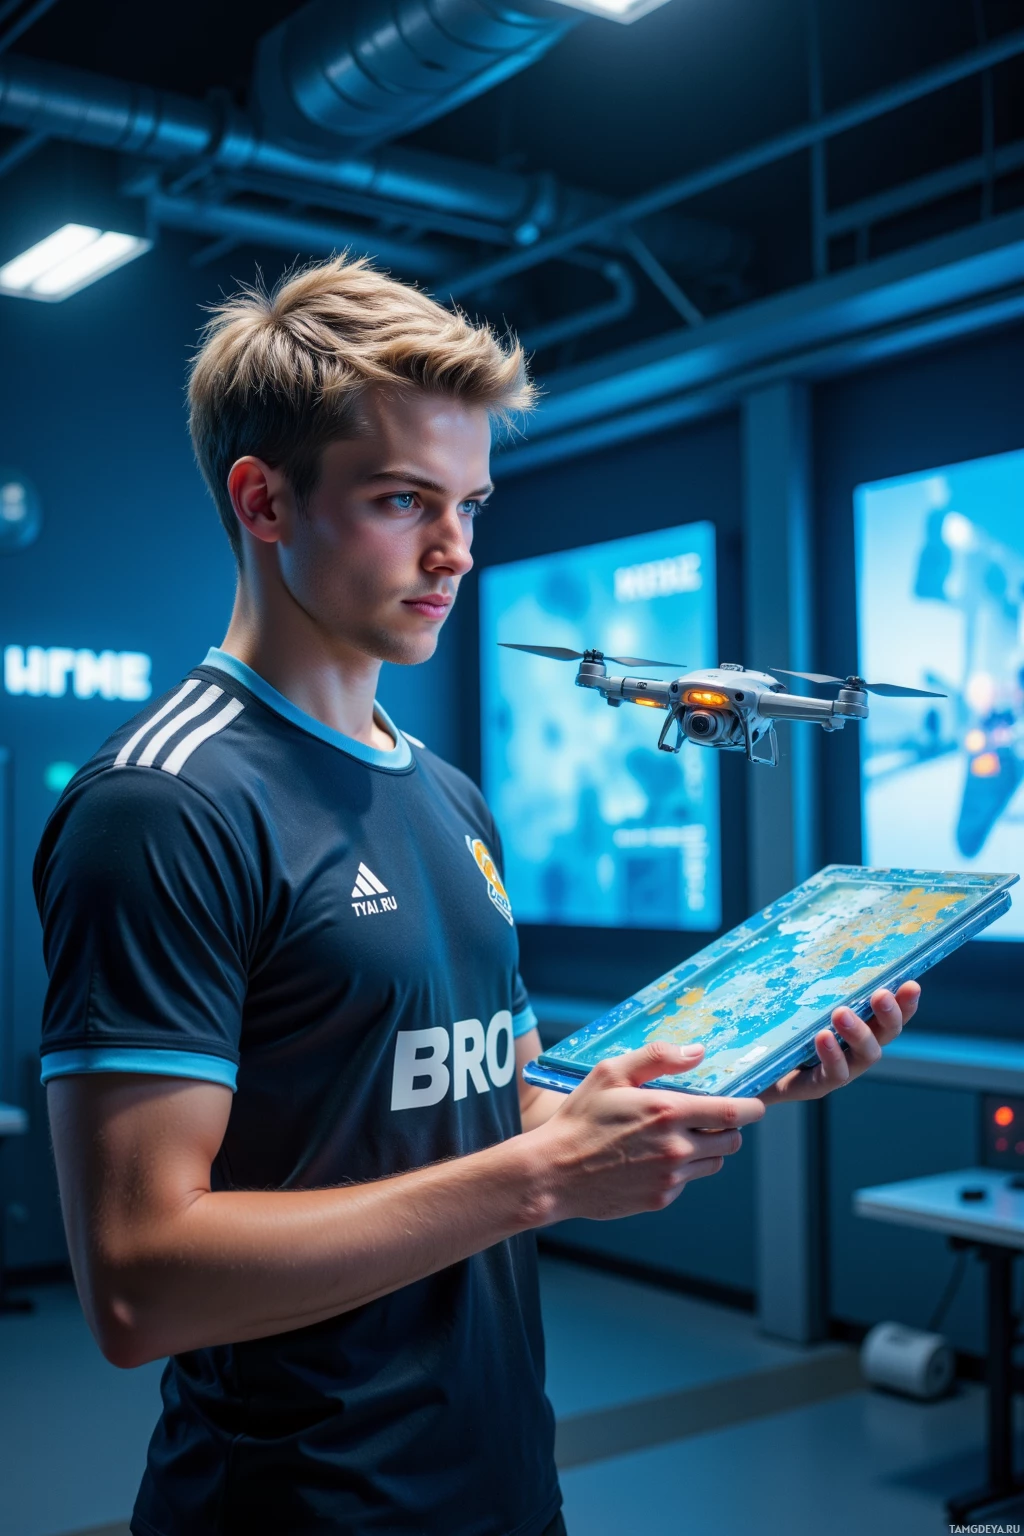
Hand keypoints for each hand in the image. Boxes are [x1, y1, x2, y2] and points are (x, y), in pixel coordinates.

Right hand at [532, 1040, 764, 1223]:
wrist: (553, 1172)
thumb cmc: (580, 1118)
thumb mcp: (611, 1073)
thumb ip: (657, 1057)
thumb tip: (698, 1052)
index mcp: (667, 1112)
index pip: (732, 1113)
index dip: (750, 1108)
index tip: (752, 1104)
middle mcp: (676, 1148)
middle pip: (731, 1141)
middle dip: (728, 1128)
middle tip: (706, 1118)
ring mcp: (670, 1177)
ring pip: (713, 1163)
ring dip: (706, 1149)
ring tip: (676, 1137)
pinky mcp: (660, 1198)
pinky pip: (688, 1181)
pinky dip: (681, 1168)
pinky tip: (651, 1158)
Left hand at [758, 980, 919, 1106]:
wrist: (753, 1070)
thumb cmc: (779, 1024)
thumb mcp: (797, 997)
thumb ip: (812, 977)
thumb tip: (818, 936)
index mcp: (859, 1024)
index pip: (890, 1013)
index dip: (905, 1002)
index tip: (911, 984)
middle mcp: (857, 1048)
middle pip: (886, 1033)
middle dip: (889, 1014)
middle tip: (881, 994)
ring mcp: (842, 1068)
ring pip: (866, 1054)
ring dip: (858, 1032)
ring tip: (842, 1013)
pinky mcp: (818, 1085)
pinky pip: (834, 1073)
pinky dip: (832, 1055)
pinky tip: (823, 1037)